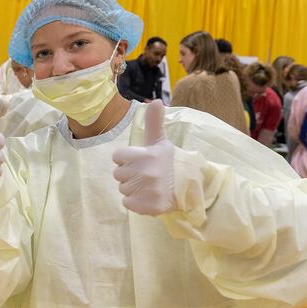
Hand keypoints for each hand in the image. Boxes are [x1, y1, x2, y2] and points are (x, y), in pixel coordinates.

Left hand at [112, 100, 175, 214]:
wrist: (189, 187)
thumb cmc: (170, 162)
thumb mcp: (160, 142)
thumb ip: (153, 122)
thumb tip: (155, 101)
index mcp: (145, 155)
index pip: (117, 156)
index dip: (127, 158)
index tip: (141, 160)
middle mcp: (144, 172)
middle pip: (118, 174)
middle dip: (129, 174)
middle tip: (147, 174)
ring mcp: (146, 190)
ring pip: (123, 189)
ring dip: (132, 188)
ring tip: (149, 185)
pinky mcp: (146, 206)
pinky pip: (127, 203)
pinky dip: (135, 202)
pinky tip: (148, 196)